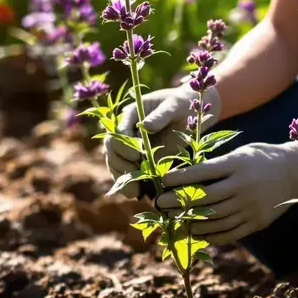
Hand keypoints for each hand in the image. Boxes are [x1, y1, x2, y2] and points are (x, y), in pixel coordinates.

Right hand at [103, 84, 220, 198]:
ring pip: (114, 163)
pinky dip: (126, 183)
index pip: (118, 130)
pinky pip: (124, 173)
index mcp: (131, 114)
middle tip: (137, 172)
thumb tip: (145, 126)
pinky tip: (134, 193)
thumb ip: (161, 115)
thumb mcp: (174, 105)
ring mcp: (129, 147)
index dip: (125, 144)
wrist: (186, 114)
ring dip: (122, 176)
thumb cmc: (180, 104)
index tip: (139, 153)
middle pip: (111, 148)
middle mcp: (125, 131)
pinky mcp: (136, 160)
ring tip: (135, 189)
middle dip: (121, 162)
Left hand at [154, 141, 297, 243]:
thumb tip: (186, 176)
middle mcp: (243, 186)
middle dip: (179, 202)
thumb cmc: (261, 157)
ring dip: (191, 221)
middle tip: (160, 204)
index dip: (180, 178)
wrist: (295, 171)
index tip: (163, 180)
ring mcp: (251, 206)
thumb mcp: (240, 153)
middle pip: (205, 198)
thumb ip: (218, 165)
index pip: (202, 172)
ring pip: (215, 218)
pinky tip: (196, 234)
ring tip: (174, 221)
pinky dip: (210, 235)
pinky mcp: (257, 222)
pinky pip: (230, 233)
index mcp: (238, 164)